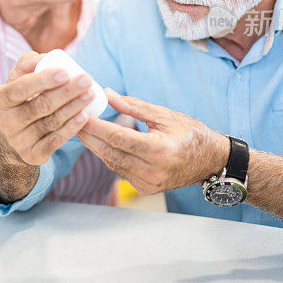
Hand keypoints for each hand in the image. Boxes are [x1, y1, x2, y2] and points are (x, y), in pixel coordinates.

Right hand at [0, 51, 93, 166]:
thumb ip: (27, 64)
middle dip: (67, 92)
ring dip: (74, 107)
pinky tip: (84, 116)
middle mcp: (7, 121)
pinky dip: (71, 128)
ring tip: (90, 94)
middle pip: (41, 105)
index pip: (21, 88)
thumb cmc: (18, 102)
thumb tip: (46, 56)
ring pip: (51, 122)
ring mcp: (19, 141)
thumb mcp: (15, 82)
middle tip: (86, 80)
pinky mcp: (32, 155)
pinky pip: (55, 141)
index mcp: (1, 99)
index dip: (44, 80)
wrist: (8, 142)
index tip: (66, 72)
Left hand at [78, 88, 228, 194]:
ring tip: (80, 128)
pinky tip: (98, 142)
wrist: (210, 161)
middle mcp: (153, 170)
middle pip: (111, 152)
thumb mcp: (164, 115)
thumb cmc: (190, 133)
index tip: (80, 115)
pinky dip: (108, 155)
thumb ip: (134, 106)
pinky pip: (119, 170)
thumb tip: (107, 94)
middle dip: (89, 136)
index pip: (119, 138)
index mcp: (160, 150)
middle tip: (72, 119)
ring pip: (112, 163)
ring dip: (95, 146)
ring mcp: (149, 183)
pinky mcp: (145, 188)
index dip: (96, 127)